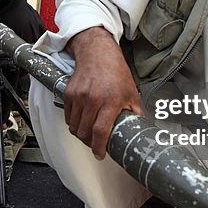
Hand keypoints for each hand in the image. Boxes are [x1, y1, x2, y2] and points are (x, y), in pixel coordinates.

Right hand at [63, 27, 142, 158]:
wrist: (98, 53)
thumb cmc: (115, 72)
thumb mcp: (131, 93)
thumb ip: (135, 113)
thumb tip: (139, 130)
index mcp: (111, 100)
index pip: (101, 131)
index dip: (99, 147)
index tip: (100, 154)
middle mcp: (93, 98)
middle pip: (85, 132)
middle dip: (90, 143)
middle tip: (96, 144)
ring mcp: (79, 96)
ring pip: (74, 127)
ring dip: (81, 134)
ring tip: (89, 133)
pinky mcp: (69, 93)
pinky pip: (68, 117)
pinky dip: (73, 123)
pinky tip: (82, 121)